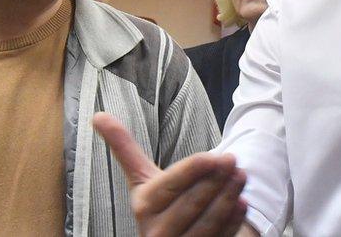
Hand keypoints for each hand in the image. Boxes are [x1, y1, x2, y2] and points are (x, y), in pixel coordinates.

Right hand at [92, 112, 247, 235]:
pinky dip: (232, 221)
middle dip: (216, 181)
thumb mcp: (140, 177)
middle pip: (192, 203)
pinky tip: (242, 203)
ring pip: (207, 223)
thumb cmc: (158, 202)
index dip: (194, 170)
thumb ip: (124, 148)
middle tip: (234, 160)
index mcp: (144, 205)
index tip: (215, 156)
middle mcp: (158, 230)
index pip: (172, 184)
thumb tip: (98, 115)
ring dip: (228, 198)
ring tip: (242, 176)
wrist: (166, 236)